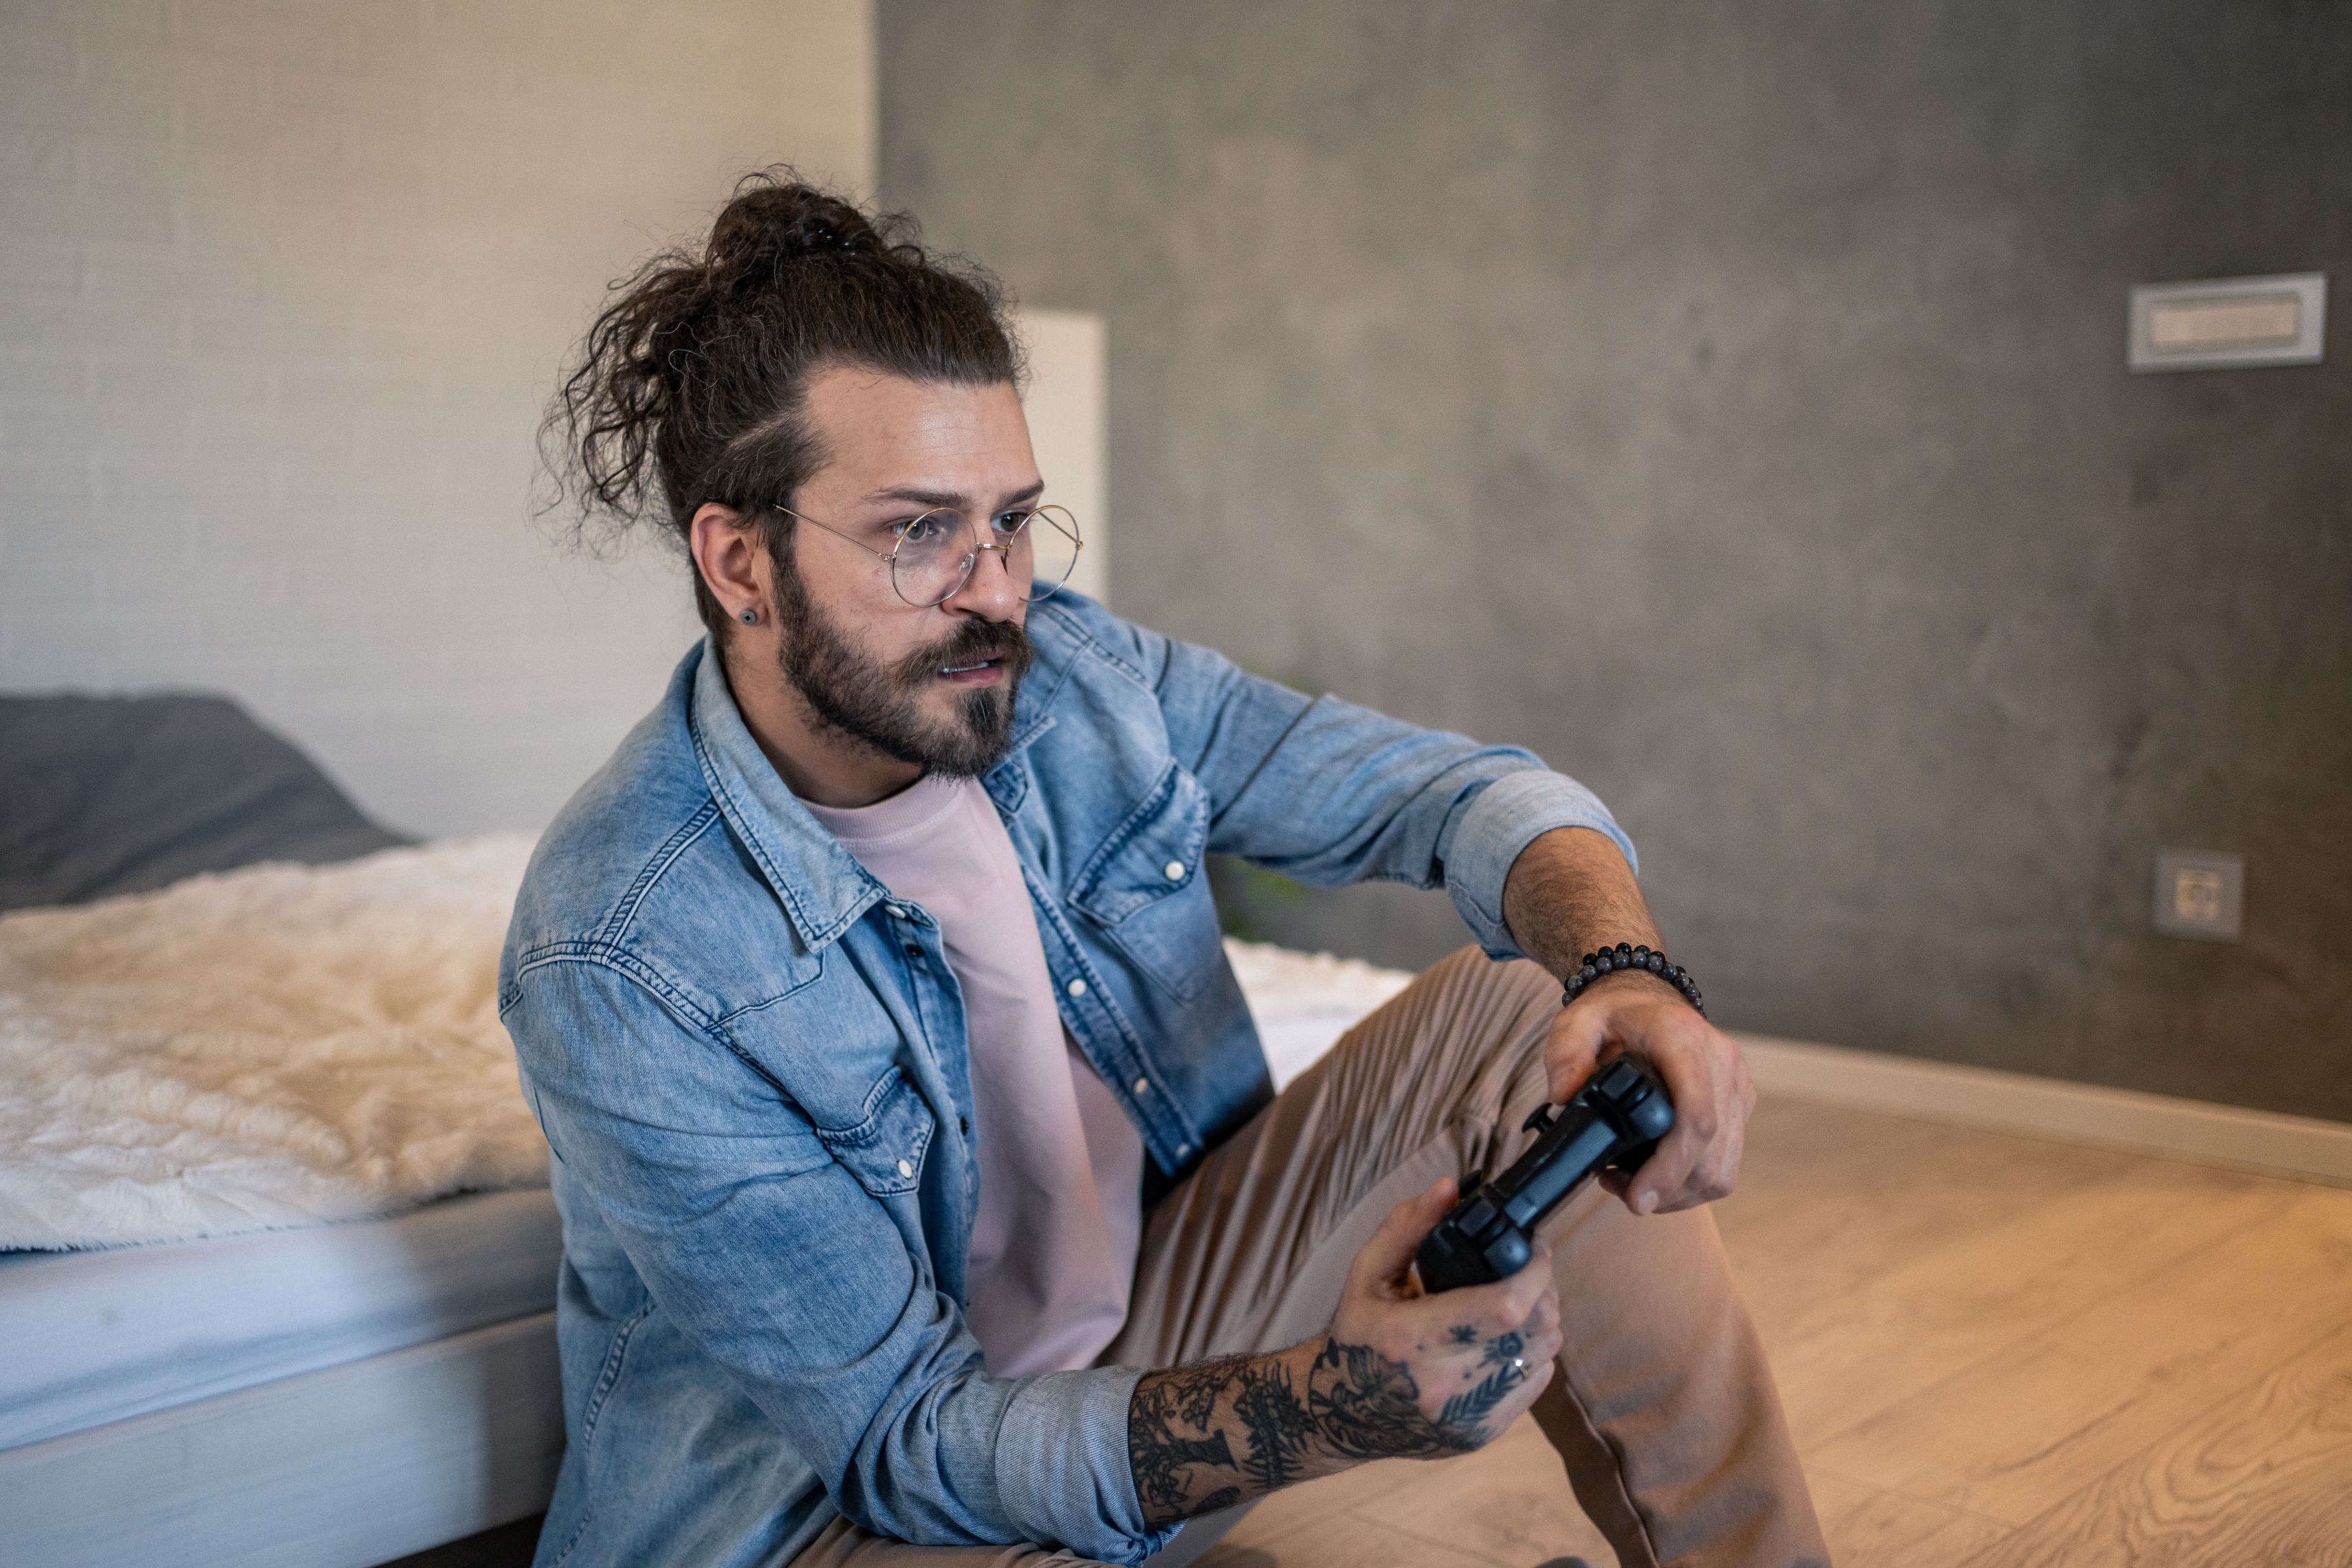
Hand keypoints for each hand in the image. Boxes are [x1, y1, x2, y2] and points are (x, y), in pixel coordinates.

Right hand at [1126, 1181, 1559, 1523]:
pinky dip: (1533, 1353)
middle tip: (1529, 1269)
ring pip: (1544, 1357)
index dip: (1536, 1271)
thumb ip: (1408, 1226)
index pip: (1506, 1307)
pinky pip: (1536, 1384)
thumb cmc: (1356, 1335)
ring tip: (1520, 1300)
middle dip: (1545, 1291)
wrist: (1340, 1412)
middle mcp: (1444, 1386)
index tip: (1536, 1248)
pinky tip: (1507, 1337)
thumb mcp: (1368, 1273)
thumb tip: (1449, 1187)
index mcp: (1413, 1341)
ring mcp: (1468, 1417)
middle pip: (1537, 1331)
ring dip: (1543, 1322)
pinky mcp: (1483, 1434)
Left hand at [1543, 973, 1754, 1213]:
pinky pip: (1726, 1163)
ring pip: (1722, 1169)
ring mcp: (1736, 1085)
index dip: (1670, 1167)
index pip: (1695, 1115)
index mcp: (1683, 1038)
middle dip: (1666, 1190)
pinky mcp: (1740, 1103)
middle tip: (1620, 1191)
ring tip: (1635, 1187)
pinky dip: (1694, 1183)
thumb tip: (1563, 1098)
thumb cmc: (1614, 1014)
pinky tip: (1659, 1177)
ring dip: (1680, 1194)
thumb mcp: (1577, 1021)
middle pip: (1711, 1155)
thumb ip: (1565, 1055)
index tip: (1639, 1198)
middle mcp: (1721, 1062)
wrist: (1649, 998)